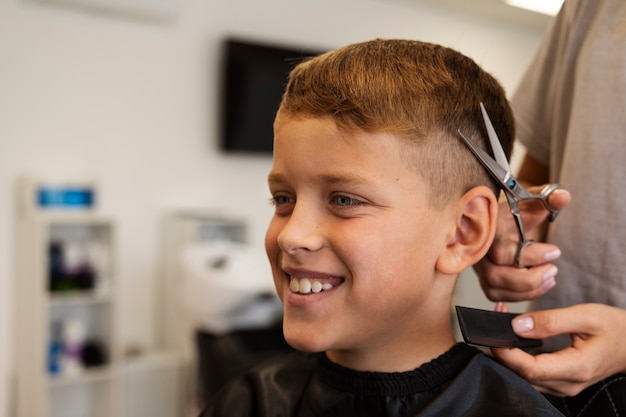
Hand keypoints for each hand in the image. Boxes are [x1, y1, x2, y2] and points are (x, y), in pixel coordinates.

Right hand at [473, 186, 570, 300]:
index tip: (555, 251)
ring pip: (496, 289)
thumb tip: (563, 196)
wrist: (499, 224)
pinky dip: (522, 295)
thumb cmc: (514, 213)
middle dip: (529, 278)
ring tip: (550, 277)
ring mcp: (479, 267)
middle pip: (495, 275)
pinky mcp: (484, 281)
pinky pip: (498, 295)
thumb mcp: (531, 202)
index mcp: (488, 229)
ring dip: (528, 289)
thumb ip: (549, 198)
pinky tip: (540, 285)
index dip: (530, 256)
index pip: (501, 251)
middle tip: (553, 269)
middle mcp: (479, 250)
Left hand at [491, 303, 625, 396]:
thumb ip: (550, 321)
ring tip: (502, 326)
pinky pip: (532, 375)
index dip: (507, 353)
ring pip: (524, 377)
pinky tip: (513, 339)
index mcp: (576, 368)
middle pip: (522, 375)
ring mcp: (563, 386)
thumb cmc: (614, 328)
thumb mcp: (585, 315)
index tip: (493, 333)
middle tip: (494, 320)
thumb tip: (517, 326)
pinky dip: (518, 358)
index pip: (530, 369)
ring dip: (508, 354)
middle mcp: (568, 384)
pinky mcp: (559, 382)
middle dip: (503, 350)